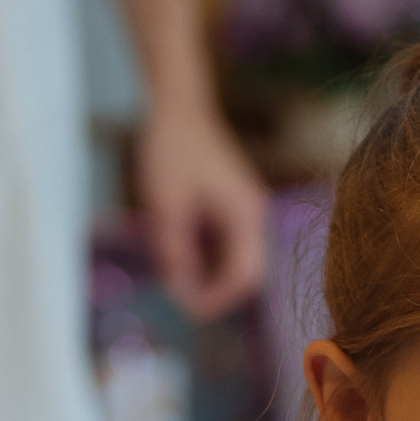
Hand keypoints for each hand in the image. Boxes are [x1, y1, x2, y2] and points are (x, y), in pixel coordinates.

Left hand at [133, 106, 269, 320]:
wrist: (178, 108)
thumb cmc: (171, 151)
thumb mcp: (166, 207)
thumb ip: (175, 253)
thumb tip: (180, 294)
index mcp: (244, 215)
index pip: (245, 275)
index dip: (220, 299)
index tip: (190, 312)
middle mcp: (254, 215)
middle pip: (249, 273)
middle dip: (219, 293)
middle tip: (185, 306)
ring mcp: (247, 210)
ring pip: (240, 261)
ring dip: (214, 278)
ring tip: (181, 286)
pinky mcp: (235, 206)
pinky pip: (231, 245)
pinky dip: (212, 261)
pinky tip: (186, 263)